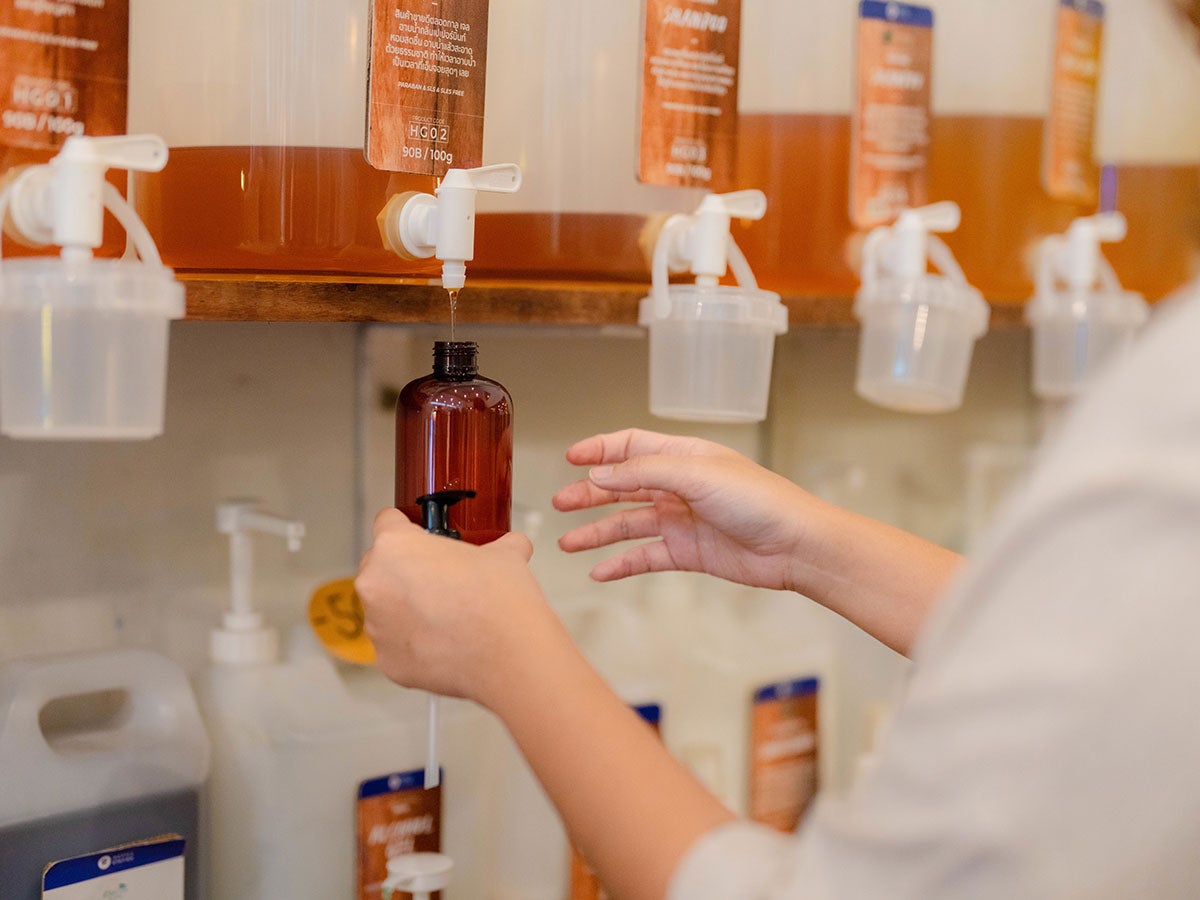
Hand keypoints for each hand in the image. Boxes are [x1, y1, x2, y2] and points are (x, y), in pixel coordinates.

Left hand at [355, 509, 550, 707]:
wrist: (509, 656)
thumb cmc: (499, 602)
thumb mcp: (506, 554)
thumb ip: (501, 544)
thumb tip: (513, 545)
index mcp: (395, 546)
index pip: (387, 522)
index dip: (408, 527)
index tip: (419, 536)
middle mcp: (375, 584)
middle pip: (380, 567)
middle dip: (405, 571)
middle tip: (441, 579)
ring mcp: (377, 627)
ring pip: (386, 608)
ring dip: (407, 608)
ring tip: (447, 614)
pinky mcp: (387, 662)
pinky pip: (396, 644)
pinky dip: (415, 642)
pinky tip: (446, 641)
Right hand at [553, 428, 818, 591]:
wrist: (795, 545)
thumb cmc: (759, 500)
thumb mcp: (696, 475)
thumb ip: (643, 473)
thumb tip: (599, 473)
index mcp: (682, 457)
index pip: (630, 447)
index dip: (599, 450)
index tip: (570, 458)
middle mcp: (678, 486)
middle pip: (622, 487)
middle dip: (589, 493)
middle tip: (560, 503)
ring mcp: (681, 520)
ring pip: (628, 524)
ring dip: (597, 532)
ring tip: (567, 543)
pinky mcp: (688, 552)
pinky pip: (645, 556)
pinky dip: (621, 563)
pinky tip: (599, 570)